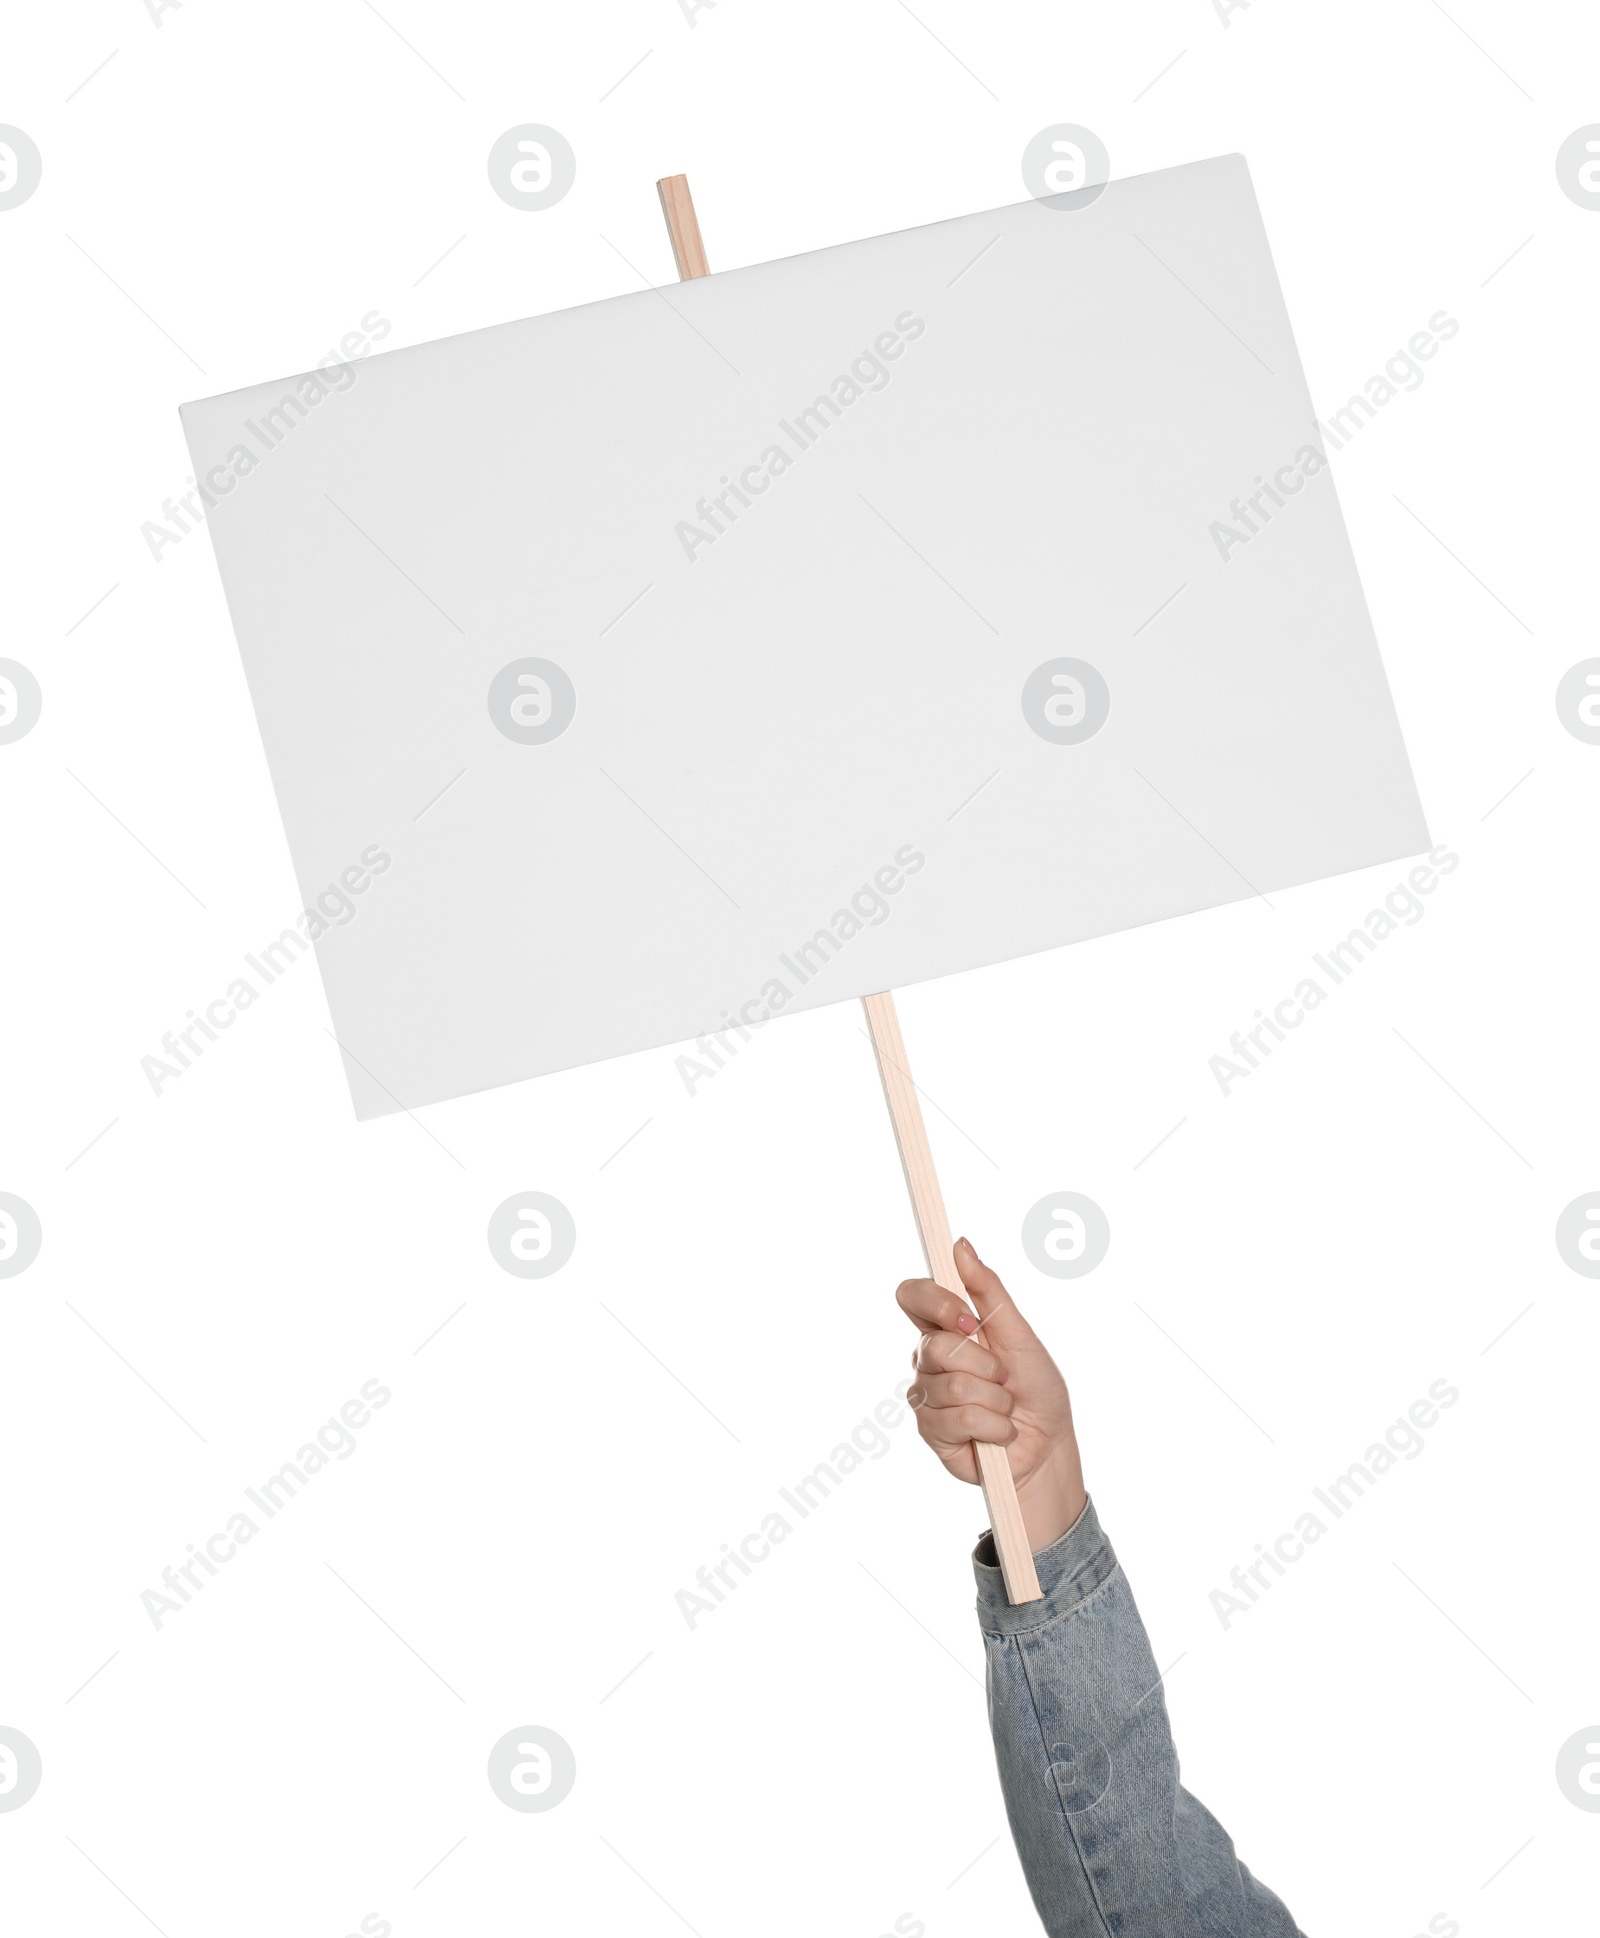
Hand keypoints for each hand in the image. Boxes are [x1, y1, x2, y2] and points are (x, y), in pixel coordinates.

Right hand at [897, 1236, 1086, 1555]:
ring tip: (1004, 1409)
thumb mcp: (1020, 1334)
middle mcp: (928, 1358)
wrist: (1048, 1448)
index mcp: (946, 1327)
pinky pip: (960, 1418)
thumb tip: (960, 1244)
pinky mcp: (930, 1431)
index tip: (967, 1318)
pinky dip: (994, 1427)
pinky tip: (998, 1433)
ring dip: (994, 1400)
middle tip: (1003, 1378)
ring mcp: (926, 1395)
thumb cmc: (1037, 1389)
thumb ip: (987, 1290)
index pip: (912, 1295)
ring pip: (952, 1384)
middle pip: (936, 1344)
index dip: (935, 1302)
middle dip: (984, 1363)